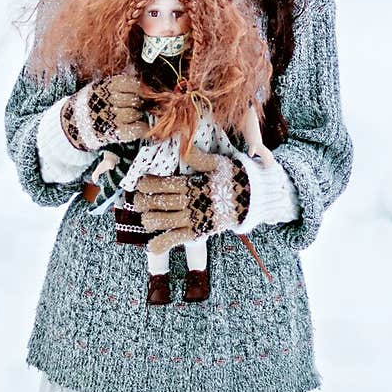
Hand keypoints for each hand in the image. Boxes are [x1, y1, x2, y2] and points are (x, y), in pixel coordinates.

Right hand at [60, 73, 150, 152]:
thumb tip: (139, 81)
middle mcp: (106, 101)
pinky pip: (136, 129)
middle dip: (138, 102)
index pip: (130, 83)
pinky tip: (138, 126)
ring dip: (138, 115)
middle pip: (133, 99)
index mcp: (104, 86)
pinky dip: (141, 127)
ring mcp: (109, 117)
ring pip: (134, 114)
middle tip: (137, 105)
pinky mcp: (113, 132)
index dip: (139, 88)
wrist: (72, 123)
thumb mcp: (100, 88)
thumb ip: (118, 85)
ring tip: (133, 116)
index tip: (142, 91)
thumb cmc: (91, 104)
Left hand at [132, 149, 250, 254]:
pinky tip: (152, 245)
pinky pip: (175, 240)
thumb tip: (181, 146)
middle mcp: (189, 202)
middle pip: (155, 202)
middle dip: (141, 201)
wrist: (254, 200)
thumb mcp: (218, 164)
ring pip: (160, 221)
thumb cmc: (235, 179)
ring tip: (146, 217)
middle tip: (137, 200)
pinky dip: (161, 245)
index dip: (146, 184)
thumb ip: (197, 158)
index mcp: (192, 184)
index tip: (140, 183)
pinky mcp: (198, 233)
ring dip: (148, 220)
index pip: (161, 184)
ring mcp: (192, 219)